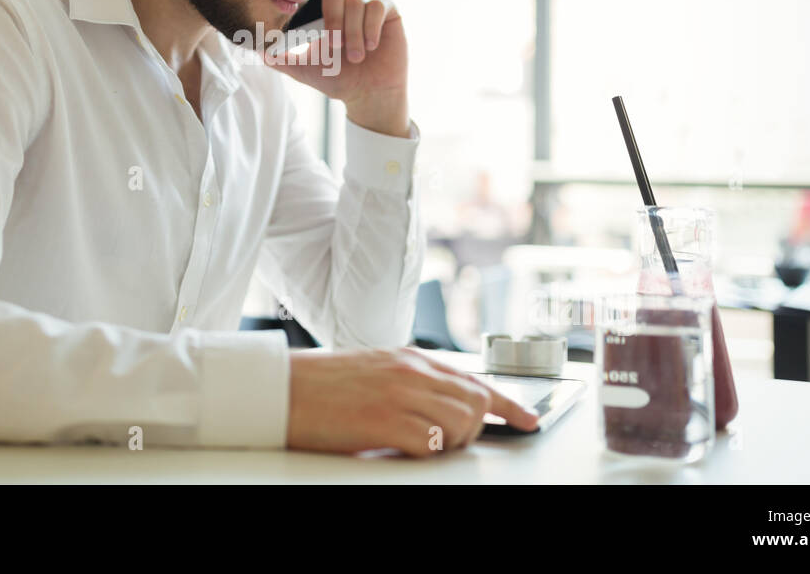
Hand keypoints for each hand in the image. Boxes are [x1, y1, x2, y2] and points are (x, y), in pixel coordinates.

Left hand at [262, 0, 409, 136]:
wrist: (369, 94)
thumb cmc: (338, 80)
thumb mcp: (304, 70)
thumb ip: (280, 59)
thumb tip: (256, 51)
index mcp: (325, 11)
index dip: (314, 6)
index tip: (314, 34)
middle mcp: (346, 3)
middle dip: (333, 18)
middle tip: (334, 46)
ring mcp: (367, 5)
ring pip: (357, 1)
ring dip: (353, 31)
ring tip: (355, 57)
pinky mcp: (388, 11)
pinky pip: (378, 4)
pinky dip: (371, 26)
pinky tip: (370, 46)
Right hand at [286, 346, 539, 456]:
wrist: (281, 389)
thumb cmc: (320, 384)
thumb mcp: (374, 369)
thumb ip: (411, 380)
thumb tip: (444, 406)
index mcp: (410, 358)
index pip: (474, 380)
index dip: (508, 404)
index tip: (528, 420)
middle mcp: (411, 371)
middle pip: (476, 403)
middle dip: (473, 429)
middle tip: (446, 442)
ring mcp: (399, 395)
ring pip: (460, 424)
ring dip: (449, 443)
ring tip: (416, 444)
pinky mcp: (384, 422)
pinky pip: (431, 444)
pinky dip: (426, 452)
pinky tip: (402, 448)